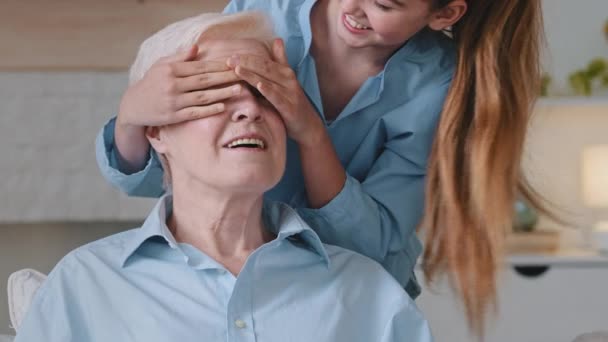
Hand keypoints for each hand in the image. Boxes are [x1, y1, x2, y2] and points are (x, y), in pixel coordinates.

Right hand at [118, 45, 242, 127]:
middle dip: (225, 77)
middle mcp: (172, 85)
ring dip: (222, 93)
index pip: (199, 67)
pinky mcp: (173, 116)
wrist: (134, 105)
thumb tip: (197, 47)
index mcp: (171, 70)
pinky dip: (209, 110)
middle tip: (242, 75)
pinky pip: (195, 112)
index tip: (233, 64)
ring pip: (203, 97)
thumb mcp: (161, 65)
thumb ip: (179, 57)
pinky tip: (223, 106)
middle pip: (204, 80)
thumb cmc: (151, 83)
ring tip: (238, 90)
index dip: (218, 66)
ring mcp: (173, 101)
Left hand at [227, 39, 324, 144]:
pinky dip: (269, 91)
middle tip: (229, 60)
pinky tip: (259, 86)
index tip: (231, 55)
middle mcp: (288, 80)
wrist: (308, 125)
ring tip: (237, 69)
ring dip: (252, 74)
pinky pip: (278, 98)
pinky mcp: (290, 108)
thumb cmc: (293, 103)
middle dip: (246, 63)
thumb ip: (281, 60)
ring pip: (268, 81)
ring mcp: (290, 93)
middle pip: (265, 68)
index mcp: (285, 72)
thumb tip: (278, 40)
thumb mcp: (287, 80)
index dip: (248, 57)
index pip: (264, 61)